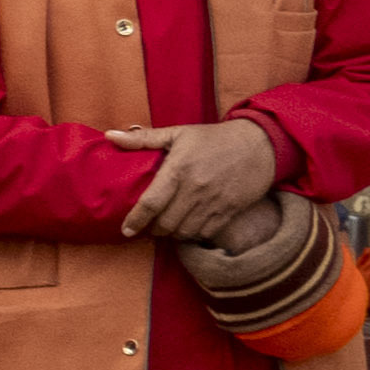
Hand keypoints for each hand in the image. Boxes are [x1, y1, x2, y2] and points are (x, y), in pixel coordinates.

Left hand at [126, 120, 280, 241]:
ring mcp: (213, 203)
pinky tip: (188, 227)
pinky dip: (193, 235)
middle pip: (166, 223)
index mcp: (178, 169)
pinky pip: (206, 234)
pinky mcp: (229, 211)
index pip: (151, 202)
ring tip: (167, 227)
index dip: (136, 220)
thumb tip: (110, 136)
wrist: (259, 144)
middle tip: (149, 226)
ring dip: (172, 234)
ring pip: (185, 232)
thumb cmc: (213, 138)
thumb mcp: (178, 133)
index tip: (126, 230)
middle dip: (153, 229)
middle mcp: (195, 189)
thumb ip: (143, 139)